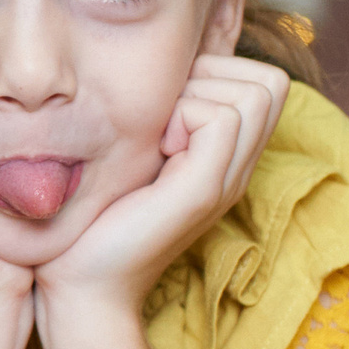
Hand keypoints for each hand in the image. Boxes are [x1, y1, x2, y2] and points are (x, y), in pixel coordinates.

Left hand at [33, 54, 289, 321]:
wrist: (80, 284)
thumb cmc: (91, 217)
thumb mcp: (134, 153)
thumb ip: (160, 116)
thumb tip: (164, 64)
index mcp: (225, 158)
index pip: (266, 82)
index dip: (218, 72)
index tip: (167, 107)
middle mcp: (237, 168)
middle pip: (268, 82)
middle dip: (212, 77)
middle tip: (163, 120)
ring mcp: (227, 180)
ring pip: (252, 93)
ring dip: (195, 97)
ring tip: (158, 138)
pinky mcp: (204, 189)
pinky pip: (221, 118)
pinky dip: (182, 117)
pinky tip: (153, 151)